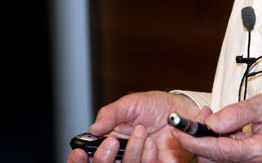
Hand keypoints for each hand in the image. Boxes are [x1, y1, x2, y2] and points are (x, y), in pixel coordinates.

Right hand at [67, 91, 199, 162]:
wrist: (182, 111)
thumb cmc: (155, 105)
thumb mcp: (131, 104)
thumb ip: (111, 114)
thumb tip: (94, 128)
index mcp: (111, 140)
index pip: (91, 156)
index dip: (81, 158)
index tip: (79, 153)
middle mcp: (123, 155)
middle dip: (105, 157)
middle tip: (114, 140)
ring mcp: (139, 162)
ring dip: (133, 153)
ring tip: (143, 133)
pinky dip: (150, 158)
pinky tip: (155, 144)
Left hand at [171, 93, 261, 162]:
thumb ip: (237, 113)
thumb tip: (211, 121)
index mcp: (261, 152)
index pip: (219, 151)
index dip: (194, 140)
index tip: (178, 129)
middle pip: (213, 159)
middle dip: (197, 138)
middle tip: (194, 116)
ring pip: (217, 159)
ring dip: (206, 140)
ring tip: (210, 117)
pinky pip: (225, 157)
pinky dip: (216, 142)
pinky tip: (221, 127)